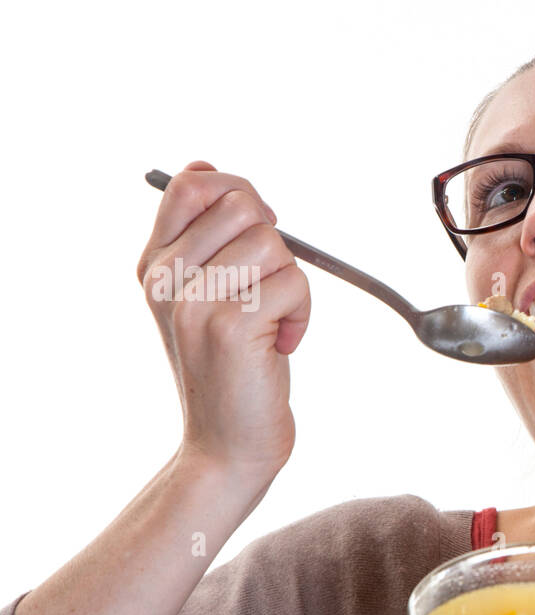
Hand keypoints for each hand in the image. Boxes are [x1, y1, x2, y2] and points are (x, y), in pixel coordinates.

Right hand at [137, 160, 310, 480]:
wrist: (227, 446)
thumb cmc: (231, 371)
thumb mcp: (203, 299)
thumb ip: (203, 240)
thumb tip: (208, 168)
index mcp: (153, 265)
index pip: (190, 185)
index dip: (239, 193)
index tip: (257, 234)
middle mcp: (164, 278)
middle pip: (243, 205)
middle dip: (275, 243)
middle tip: (268, 289)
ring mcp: (193, 301)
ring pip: (273, 242)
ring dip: (291, 284)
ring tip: (273, 323)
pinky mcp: (231, 325)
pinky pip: (294, 282)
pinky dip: (302, 314)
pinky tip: (281, 346)